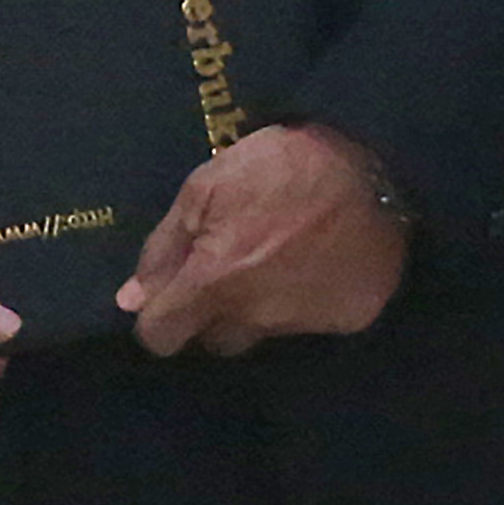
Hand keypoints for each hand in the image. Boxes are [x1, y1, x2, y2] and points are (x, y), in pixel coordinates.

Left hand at [117, 123, 407, 356]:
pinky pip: (308, 324)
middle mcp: (258, 315)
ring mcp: (307, 323)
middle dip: (208, 315)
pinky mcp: (349, 320)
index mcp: (216, 282)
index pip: (163, 337)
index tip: (167, 301)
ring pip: (261, 332)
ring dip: (255, 308)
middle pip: (213, 340)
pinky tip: (311, 263)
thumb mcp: (203, 190)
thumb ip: (164, 250)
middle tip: (225, 269)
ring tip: (273, 259)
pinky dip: (302, 302)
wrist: (373, 164)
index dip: (156, 322)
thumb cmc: (276, 167)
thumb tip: (130, 300)